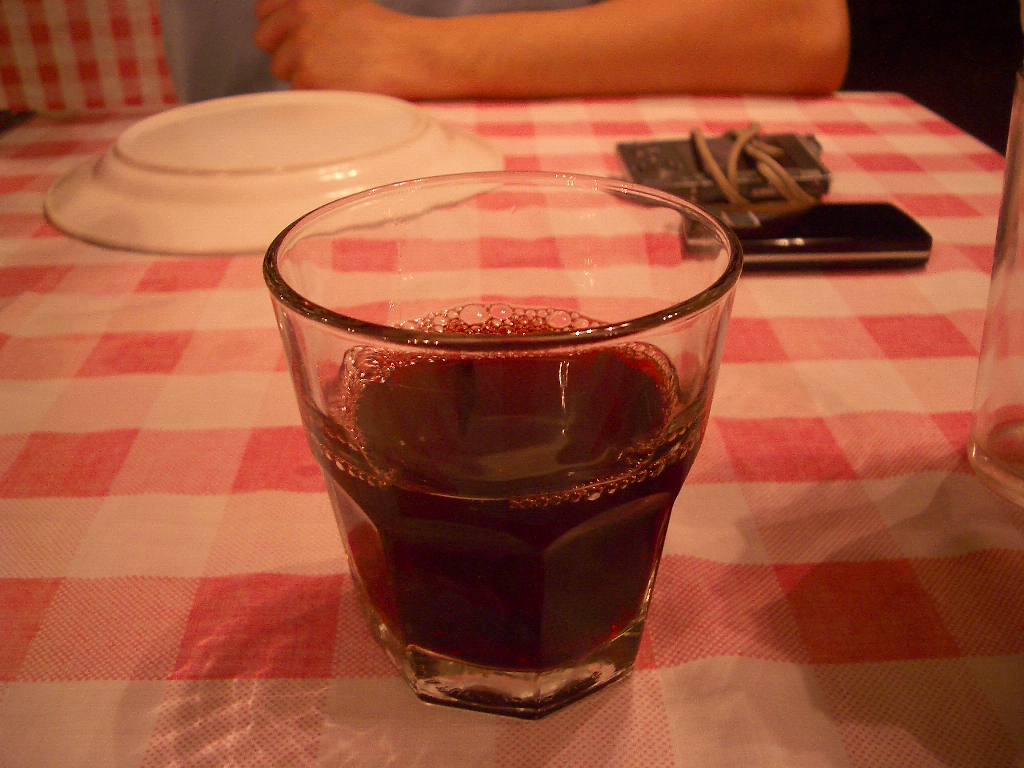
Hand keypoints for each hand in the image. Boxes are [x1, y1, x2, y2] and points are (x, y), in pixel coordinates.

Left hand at [253, 0, 431, 94]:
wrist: (411, 55)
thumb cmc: (383, 34)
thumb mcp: (342, 2)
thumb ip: (309, 9)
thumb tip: (275, 20)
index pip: (263, 12)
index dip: (279, 29)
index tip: (298, 39)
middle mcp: (297, 15)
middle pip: (265, 42)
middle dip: (286, 51)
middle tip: (321, 59)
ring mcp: (300, 47)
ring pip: (281, 70)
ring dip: (301, 73)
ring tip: (337, 71)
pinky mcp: (307, 78)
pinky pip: (295, 90)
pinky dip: (315, 92)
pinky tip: (340, 84)